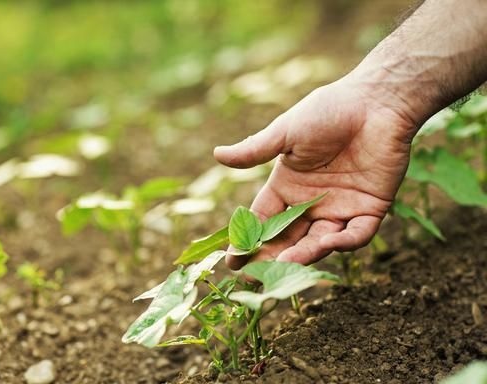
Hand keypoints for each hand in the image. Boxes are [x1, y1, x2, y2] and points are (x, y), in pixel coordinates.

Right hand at [214, 74, 417, 268]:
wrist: (377, 101)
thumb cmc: (329, 111)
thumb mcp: (286, 132)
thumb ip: (255, 150)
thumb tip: (217, 155)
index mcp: (287, 186)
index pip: (263, 220)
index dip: (247, 240)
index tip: (232, 259)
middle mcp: (311, 203)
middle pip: (287, 238)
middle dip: (271, 257)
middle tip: (255, 274)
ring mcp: (340, 208)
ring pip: (319, 242)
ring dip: (304, 254)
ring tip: (287, 263)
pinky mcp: (370, 209)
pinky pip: (357, 235)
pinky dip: (345, 243)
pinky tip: (329, 243)